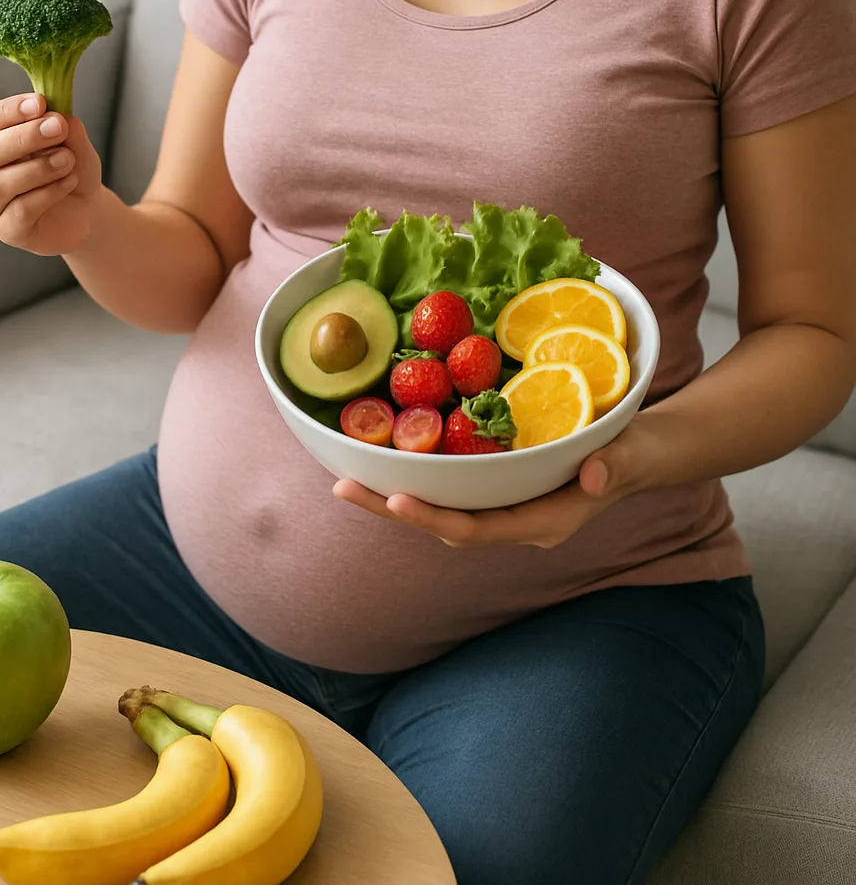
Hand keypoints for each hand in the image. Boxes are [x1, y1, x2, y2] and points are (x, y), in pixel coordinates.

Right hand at [0, 93, 104, 255]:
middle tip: (58, 128)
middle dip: (23, 137)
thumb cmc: (70, 169)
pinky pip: (20, 210)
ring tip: (68, 159)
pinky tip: (69, 182)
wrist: (87, 210)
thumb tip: (57, 116)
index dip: (9, 110)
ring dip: (38, 168)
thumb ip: (66, 127)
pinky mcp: (8, 231)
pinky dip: (48, 193)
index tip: (40, 103)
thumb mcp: (75, 144)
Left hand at [333, 424, 648, 548]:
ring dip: (395, 496)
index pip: (478, 529)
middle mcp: (515, 522)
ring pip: (441, 510)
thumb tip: (593, 476)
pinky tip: (388, 457)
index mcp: (542, 522)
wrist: (641, 455)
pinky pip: (451, 491)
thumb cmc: (637, 454)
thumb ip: (614, 466)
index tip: (395, 501)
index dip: (435, 519)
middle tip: (341, 487)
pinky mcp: (499, 488)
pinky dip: (418, 478)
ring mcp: (505, 507)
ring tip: (347, 476)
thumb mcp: (631, 454)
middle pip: (444, 525)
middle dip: (393, 509)